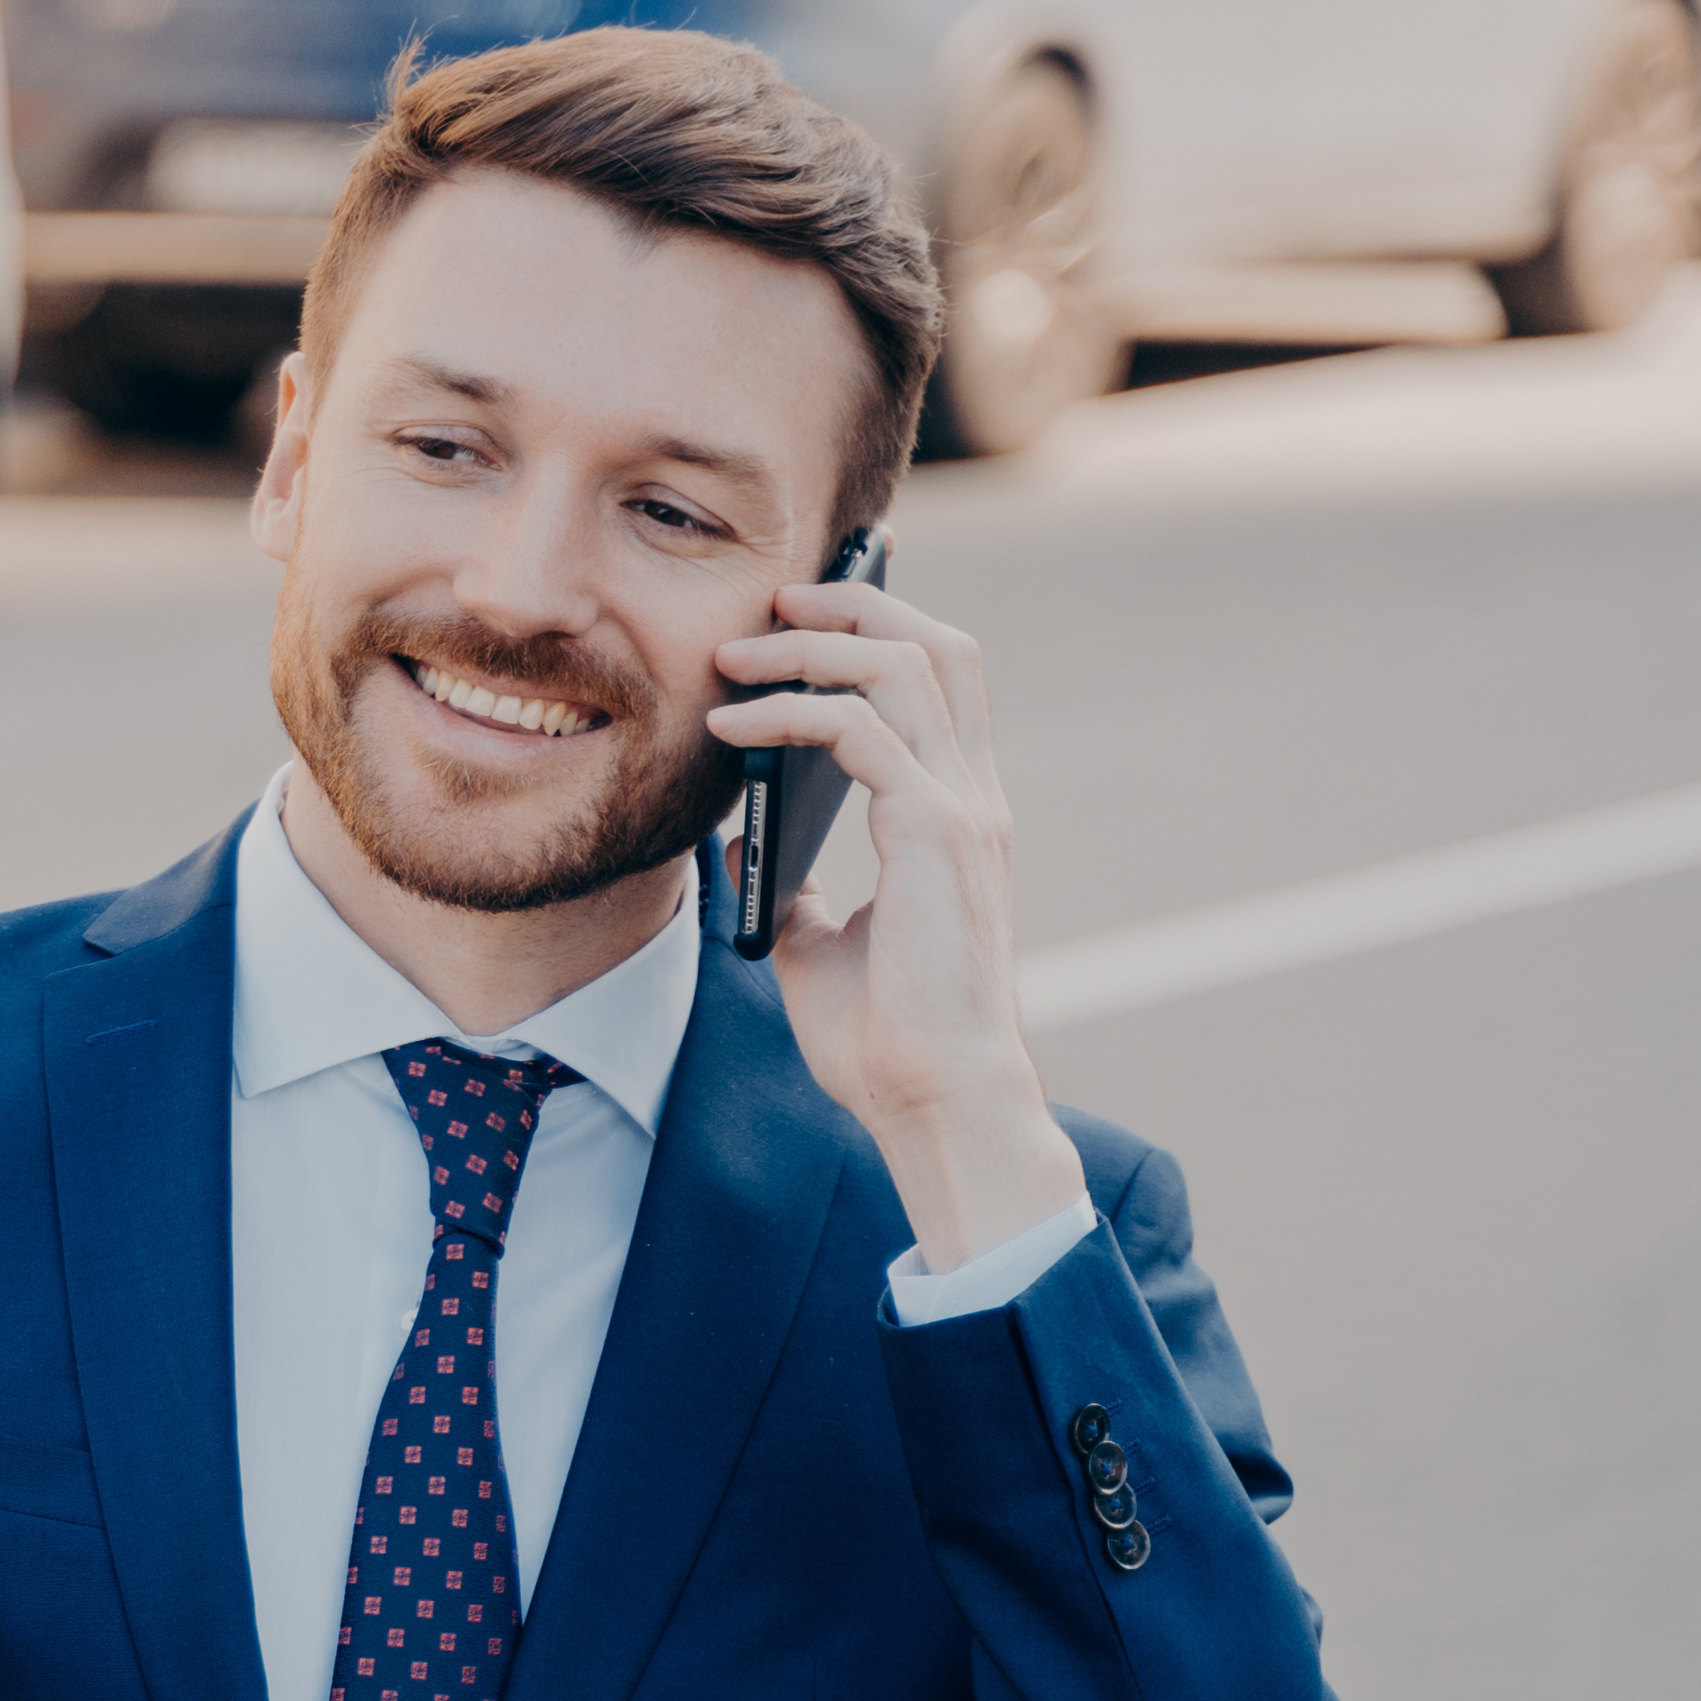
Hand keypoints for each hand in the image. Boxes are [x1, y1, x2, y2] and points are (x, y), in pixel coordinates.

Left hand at [708, 573, 1083, 1269]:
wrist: (934, 1101)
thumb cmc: (886, 1039)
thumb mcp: (818, 944)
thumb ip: (794, 887)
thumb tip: (741, 852)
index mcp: (956, 816)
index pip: (940, 684)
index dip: (877, 633)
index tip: (797, 621)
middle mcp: (972, 798)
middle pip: (939, 647)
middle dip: (856, 607)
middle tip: (773, 599)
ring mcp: (961, 811)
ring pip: (905, 666)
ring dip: (812, 646)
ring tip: (735, 652)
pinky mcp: (934, 834)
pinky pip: (859, 730)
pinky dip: (789, 713)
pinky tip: (729, 728)